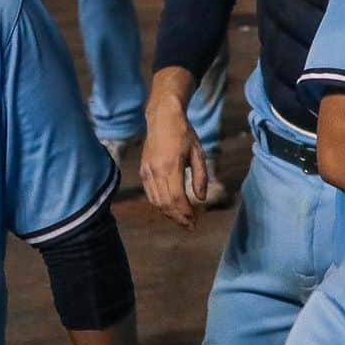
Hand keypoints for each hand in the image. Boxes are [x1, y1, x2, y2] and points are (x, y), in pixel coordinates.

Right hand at [140, 95, 205, 229]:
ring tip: (182, 219)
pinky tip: (170, 207)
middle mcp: (155, 171)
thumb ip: (200, 177)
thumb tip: (200, 198)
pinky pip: (150, 193)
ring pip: (155, 201)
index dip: (186, 213)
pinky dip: (160, 204)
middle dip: (178, 218)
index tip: (195, 222)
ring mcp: (146, 171)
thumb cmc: (184, 133)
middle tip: (190, 226)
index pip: (177, 198)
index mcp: (171, 166)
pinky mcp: (143, 170)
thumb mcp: (198, 153)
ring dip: (168, 213)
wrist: (162, 118)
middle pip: (165, 203)